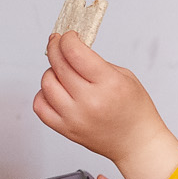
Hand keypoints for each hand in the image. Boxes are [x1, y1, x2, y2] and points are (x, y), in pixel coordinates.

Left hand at [32, 31, 177, 178]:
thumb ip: (96, 62)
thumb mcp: (124, 77)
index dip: (67, 38)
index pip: (74, 52)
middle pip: (58, 64)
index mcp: (109, 84)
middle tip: (58, 42)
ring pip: (46, 83)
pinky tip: (56, 91)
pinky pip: (40, 106)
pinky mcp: (66, 130)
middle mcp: (89, 101)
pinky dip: (44, 94)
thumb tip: (70, 47)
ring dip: (52, 72)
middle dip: (55, 47)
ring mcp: (75, 118)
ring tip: (64, 73)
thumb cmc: (135, 110)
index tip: (68, 35)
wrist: (137, 143)